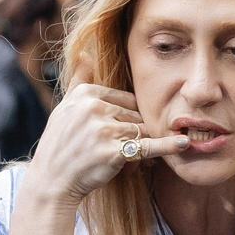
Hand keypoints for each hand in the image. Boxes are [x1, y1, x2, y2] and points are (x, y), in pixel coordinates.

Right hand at [23, 83, 190, 206]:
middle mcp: (93, 107)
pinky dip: (167, 146)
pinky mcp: (113, 152)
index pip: (124, 99)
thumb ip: (79, 80)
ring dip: (142, 145)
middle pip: (134, 115)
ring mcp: (104, 130)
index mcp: (85, 94)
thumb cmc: (60, 146)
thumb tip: (86, 53)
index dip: (126, 117)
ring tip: (127, 159)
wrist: (51, 181)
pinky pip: (147, 147)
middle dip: (134, 132)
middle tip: (123, 150)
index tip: (118, 132)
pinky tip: (183, 144)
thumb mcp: (64, 108)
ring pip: (140, 131)